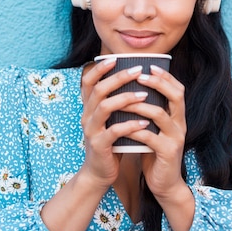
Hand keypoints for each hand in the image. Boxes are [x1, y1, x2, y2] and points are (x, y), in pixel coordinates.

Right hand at [79, 57, 150, 189]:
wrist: (99, 172)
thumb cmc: (110, 142)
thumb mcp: (109, 119)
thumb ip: (115, 102)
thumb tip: (134, 79)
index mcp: (88, 107)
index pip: (88, 81)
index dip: (100, 68)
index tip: (116, 58)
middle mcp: (86, 116)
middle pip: (99, 90)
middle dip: (119, 78)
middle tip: (139, 70)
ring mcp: (91, 130)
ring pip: (105, 107)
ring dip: (126, 98)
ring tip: (145, 95)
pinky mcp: (99, 145)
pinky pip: (114, 131)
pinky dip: (130, 125)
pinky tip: (144, 121)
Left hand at [120, 65, 188, 202]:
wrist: (163, 183)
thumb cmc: (153, 152)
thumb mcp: (153, 128)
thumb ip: (148, 112)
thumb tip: (131, 89)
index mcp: (177, 117)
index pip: (178, 89)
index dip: (166, 77)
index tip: (151, 66)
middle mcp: (180, 124)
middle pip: (176, 96)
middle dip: (158, 84)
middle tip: (140, 77)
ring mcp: (175, 138)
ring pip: (159, 115)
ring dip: (140, 105)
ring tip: (124, 100)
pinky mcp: (167, 153)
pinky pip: (150, 137)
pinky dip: (134, 129)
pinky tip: (122, 126)